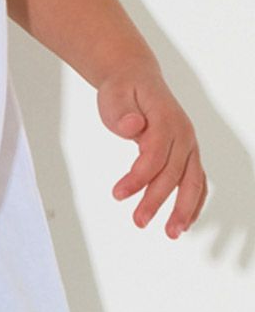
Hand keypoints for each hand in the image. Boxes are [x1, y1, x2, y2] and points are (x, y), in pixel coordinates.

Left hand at [98, 61, 207, 238]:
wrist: (136, 78)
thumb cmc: (123, 89)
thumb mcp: (115, 95)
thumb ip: (123, 112)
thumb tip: (134, 126)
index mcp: (166, 119)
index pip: (154, 155)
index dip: (138, 177)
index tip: (117, 194)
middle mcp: (184, 133)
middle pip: (174, 172)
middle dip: (158, 200)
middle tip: (139, 221)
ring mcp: (189, 144)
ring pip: (192, 181)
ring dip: (184, 209)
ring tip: (171, 233)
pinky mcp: (188, 154)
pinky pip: (196, 181)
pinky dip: (193, 203)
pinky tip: (185, 223)